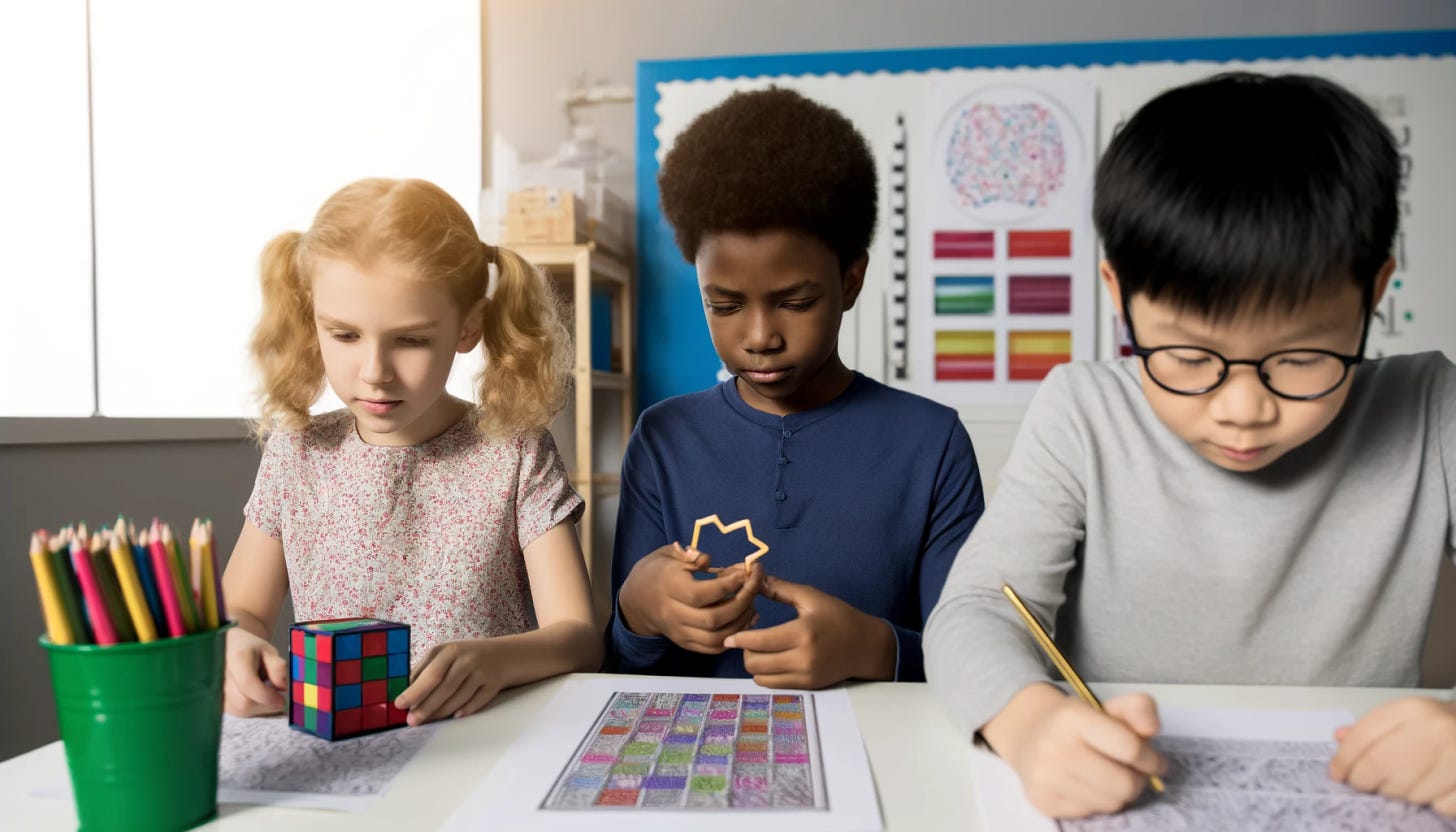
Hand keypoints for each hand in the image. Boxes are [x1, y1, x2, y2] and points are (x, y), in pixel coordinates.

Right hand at [224, 626, 287, 716]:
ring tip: (268, 697)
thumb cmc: (251, 649)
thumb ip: (278, 668)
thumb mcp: (270, 652)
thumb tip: (281, 687)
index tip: (282, 700)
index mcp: (237, 658)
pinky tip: (258, 700)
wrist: (229, 647)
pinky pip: (235, 712)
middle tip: (278, 700)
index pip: (248, 684)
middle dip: (265, 706)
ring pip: (239, 710)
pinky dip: (251, 710)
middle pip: (243, 702)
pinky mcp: (217, 700)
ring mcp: (216, 689)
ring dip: (259, 709)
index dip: (267, 696)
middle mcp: (221, 675)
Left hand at [394, 639, 502, 725]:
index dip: (413, 691)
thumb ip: (428, 670)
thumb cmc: (470, 656)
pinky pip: (478, 700)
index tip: (399, 705)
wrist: (509, 654)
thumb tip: (406, 692)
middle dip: (425, 705)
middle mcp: (466, 659)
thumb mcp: (448, 655)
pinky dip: (466, 709)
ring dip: (441, 711)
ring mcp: (482, 671)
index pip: (429, 674)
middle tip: (412, 720)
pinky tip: (455, 716)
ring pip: (459, 696)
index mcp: (449, 650)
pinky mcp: (495, 683)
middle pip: (443, 686)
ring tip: (428, 721)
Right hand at [617, 542, 761, 652]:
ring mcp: (680, 632)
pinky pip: (712, 648)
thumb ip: (688, 555)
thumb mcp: (667, 555)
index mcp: (669, 588)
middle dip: (741, 604)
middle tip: (754, 586)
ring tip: (752, 605)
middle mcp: (673, 614)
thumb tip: (706, 559)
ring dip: (740, 623)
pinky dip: (732, 637)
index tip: (744, 573)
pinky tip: (744, 621)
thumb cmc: (657, 571)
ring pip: (716, 638)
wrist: (636, 600)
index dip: (727, 585)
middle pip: (712, 619)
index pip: (700, 593)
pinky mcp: (685, 643)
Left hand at [722, 575, 893, 687]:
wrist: (865, 645)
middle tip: (746, 639)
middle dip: (745, 651)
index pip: (760, 642)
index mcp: (802, 633)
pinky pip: (774, 685)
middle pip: (756, 663)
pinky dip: (766, 674)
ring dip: (754, 665)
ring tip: (758, 650)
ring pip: (762, 678)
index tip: (729, 636)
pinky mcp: (807, 686)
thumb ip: (781, 589)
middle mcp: (803, 659)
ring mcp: (805, 676)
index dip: (740, 639)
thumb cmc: (838, 617)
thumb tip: (755, 579)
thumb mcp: (812, 597)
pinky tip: (770, 660)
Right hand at [981, 683, 1166, 818]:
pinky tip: (1088, 786)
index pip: (1130, 748)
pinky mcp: (1041, 800)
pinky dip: (1096, 802)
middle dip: (1136, 780)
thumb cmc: (1076, 724)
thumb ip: (1138, 708)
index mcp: (1073, 716)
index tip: (1157, 763)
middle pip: (1124, 784)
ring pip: (1110, 803)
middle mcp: (1054, 746)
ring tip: (1109, 777)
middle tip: (1132, 772)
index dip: (1152, 759)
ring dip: (1118, 793)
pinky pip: (1090, 813)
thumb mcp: (1107, 707)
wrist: (1028, 734)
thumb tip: (1151, 728)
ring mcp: (1045, 776)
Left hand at [1329, 696, 1455, 815]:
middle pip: (1379, 766)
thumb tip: (1340, 738)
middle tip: (1363, 782)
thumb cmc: (1435, 724)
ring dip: (1398, 792)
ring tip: (1405, 779)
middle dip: (1363, 780)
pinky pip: (1438, 806)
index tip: (1336, 773)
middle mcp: (1435, 732)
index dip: (1343, 760)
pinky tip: (1432, 787)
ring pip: (1407, 792)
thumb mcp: (1403, 715)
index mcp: (1413, 710)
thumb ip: (1370, 728)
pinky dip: (1431, 803)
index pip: (1363, 738)